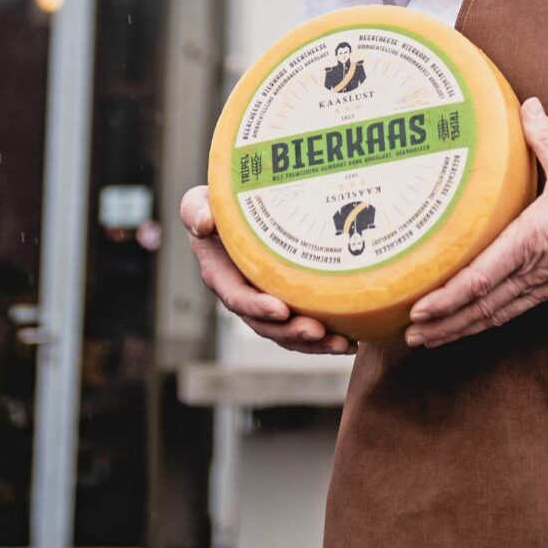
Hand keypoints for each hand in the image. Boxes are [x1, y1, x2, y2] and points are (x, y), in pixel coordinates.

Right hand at [180, 186, 357, 354]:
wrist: (236, 209)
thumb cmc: (216, 204)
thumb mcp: (198, 204)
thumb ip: (196, 211)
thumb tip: (204, 222)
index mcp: (221, 277)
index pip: (238, 298)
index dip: (257, 307)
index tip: (281, 309)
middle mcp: (243, 296)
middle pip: (267, 325)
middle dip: (293, 332)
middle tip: (319, 331)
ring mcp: (265, 301)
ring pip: (288, 332)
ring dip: (314, 343)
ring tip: (342, 343)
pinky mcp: (286, 300)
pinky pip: (303, 324)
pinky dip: (325, 336)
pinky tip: (352, 339)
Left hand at [405, 99, 547, 349]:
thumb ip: (546, 137)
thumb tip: (526, 104)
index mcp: (533, 243)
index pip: (482, 278)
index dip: (448, 297)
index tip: (419, 309)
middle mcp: (536, 272)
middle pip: (482, 307)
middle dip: (444, 324)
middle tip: (409, 336)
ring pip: (497, 315)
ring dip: (462, 329)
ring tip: (429, 340)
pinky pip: (516, 310)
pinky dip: (489, 319)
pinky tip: (475, 322)